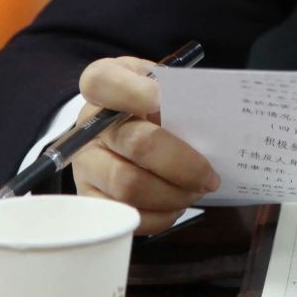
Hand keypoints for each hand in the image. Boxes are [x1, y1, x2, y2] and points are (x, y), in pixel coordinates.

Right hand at [68, 56, 220, 235]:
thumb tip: (206, 119)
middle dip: (183, 164)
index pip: (102, 81)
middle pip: (137, 143)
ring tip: (198, 190)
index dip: (133, 91)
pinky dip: (160, 215)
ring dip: (174, 194)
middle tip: (210, 175)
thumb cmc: (150, 101)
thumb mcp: (159, 81)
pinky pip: (126, 215)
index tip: (162, 99)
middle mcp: (88, 125)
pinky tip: (177, 204)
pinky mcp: (90, 198)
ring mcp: (85, 164)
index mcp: (105, 85)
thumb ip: (176, 91)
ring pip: (130, 186)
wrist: (126, 127)